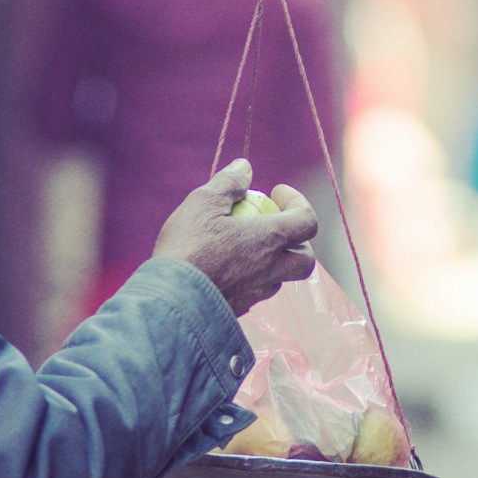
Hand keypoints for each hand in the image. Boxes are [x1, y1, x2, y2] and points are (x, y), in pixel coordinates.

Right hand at [153, 159, 318, 315]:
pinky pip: (257, 293)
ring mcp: (256, 294)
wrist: (169, 299)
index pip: (308, 222)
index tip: (277, 193)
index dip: (299, 202)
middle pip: (305, 260)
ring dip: (274, 261)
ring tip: (246, 246)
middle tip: (273, 226)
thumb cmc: (186, 247)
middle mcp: (270, 270)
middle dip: (298, 242)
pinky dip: (252, 278)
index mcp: (269, 240)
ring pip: (280, 278)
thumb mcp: (203, 202)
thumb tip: (245, 167)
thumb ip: (229, 182)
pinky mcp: (239, 309)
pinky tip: (227, 267)